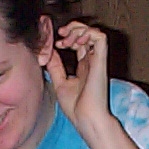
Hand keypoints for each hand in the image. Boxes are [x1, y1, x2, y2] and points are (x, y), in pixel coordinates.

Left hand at [45, 20, 110, 135]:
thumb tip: (48, 52)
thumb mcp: (60, 84)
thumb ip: (55, 67)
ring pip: (94, 31)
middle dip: (73, 28)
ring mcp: (97, 60)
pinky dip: (88, 33)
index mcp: (84, 66)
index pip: (79, 43)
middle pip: (87, 34)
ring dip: (79, 29)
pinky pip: (100, 37)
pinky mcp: (101, 61)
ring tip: (67, 38)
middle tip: (61, 35)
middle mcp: (92, 61)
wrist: (86, 119)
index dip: (68, 36)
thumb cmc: (76, 108)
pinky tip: (77, 41)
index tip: (56, 43)